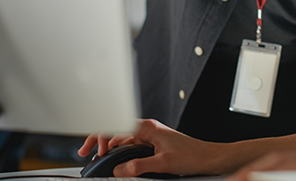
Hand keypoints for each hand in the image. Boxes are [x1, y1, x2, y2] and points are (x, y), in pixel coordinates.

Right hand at [78, 119, 222, 176]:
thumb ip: (139, 166)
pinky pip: (130, 146)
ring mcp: (150, 137)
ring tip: (97, 159)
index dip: (100, 136)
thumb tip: (118, 170)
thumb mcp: (164, 163)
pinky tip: (114, 161)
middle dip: (99, 140)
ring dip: (108, 148)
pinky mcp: (153, 145)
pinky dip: (119, 153)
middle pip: (115, 130)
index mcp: (148, 128)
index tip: (92, 150)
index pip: (116, 125)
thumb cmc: (193, 156)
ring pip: (122, 139)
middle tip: (85, 154)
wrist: (210, 158)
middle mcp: (147, 129)